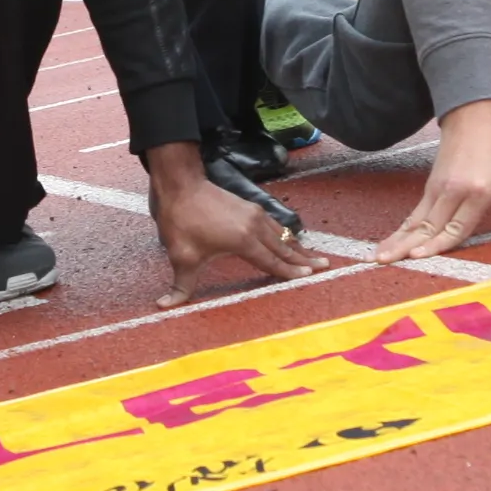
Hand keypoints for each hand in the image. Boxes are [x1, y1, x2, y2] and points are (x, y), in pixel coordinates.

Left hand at [144, 141, 318, 303]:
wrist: (180, 184)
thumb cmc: (181, 220)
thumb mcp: (180, 256)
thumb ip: (180, 285)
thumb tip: (164, 306)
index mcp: (243, 240)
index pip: (272, 262)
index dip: (291, 272)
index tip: (310, 277)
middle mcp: (255, 226)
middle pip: (285, 247)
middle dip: (304, 259)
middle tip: (325, 266)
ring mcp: (254, 214)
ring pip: (282, 234)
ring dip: (297, 246)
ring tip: (314, 255)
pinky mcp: (249, 206)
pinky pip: (274, 224)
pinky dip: (285, 234)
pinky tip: (288, 238)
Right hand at [373, 102, 490, 260]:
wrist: (476, 117)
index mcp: (479, 191)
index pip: (457, 225)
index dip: (438, 243)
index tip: (419, 256)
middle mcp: (454, 191)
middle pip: (429, 226)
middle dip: (408, 246)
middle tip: (386, 261)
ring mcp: (439, 189)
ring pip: (416, 221)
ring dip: (397, 240)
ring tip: (378, 257)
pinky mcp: (430, 188)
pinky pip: (414, 215)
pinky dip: (401, 230)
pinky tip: (388, 244)